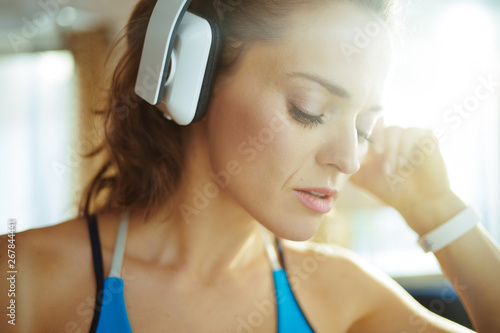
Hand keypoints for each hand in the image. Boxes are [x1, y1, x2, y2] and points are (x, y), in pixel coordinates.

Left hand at [350, 119, 465, 234]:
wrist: (418, 203)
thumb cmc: (391, 191)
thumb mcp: (363, 178)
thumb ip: (349, 164)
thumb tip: (332, 156)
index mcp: (378, 142)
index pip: (367, 125)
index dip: (361, 131)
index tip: (358, 147)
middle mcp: (393, 136)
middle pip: (379, 125)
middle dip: (376, 139)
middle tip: (376, 153)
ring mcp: (410, 135)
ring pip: (395, 130)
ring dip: (391, 149)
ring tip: (390, 169)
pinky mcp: (427, 138)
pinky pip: (413, 132)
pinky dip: (405, 146)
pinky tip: (403, 162)